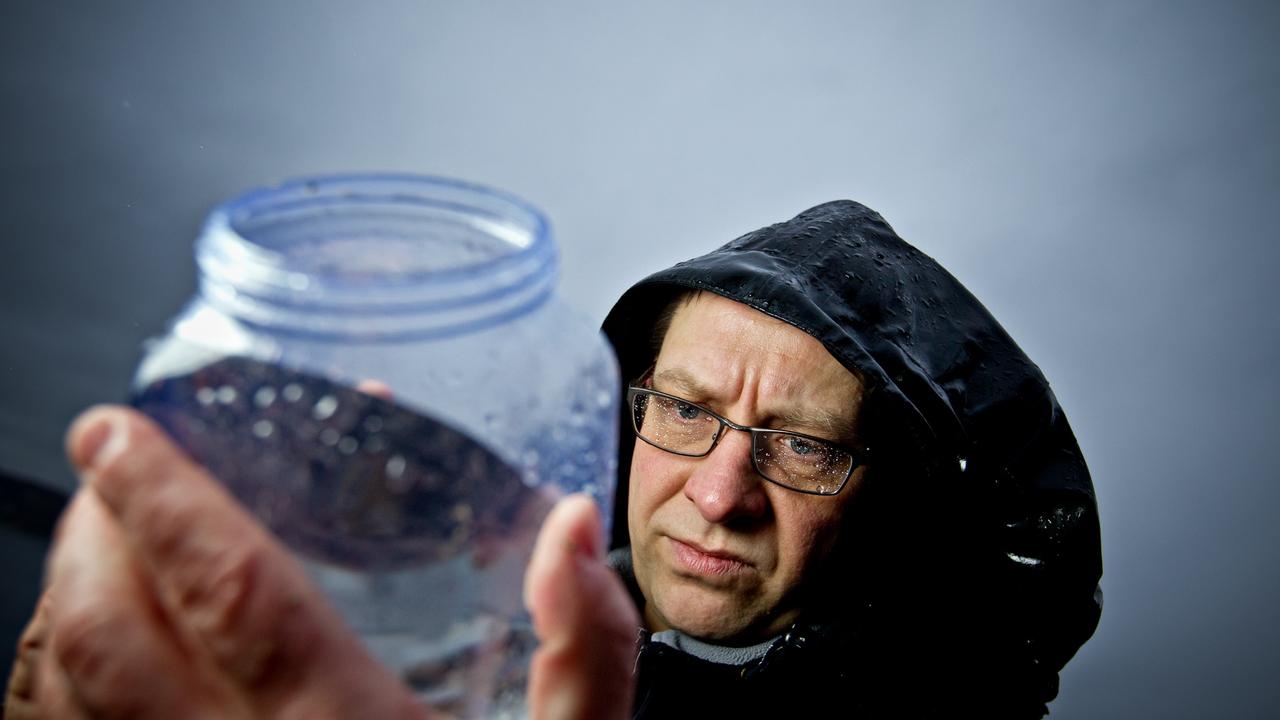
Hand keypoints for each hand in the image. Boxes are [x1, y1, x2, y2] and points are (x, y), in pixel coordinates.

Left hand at [5, 406, 636, 718]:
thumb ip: (588, 647)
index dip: (164, 498)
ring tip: (91, 546)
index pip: (230, 591)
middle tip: (103, 472)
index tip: (119, 431)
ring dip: (60, 605)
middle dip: (87, 535)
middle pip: (111, 638)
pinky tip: (87, 662)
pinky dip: (57, 697)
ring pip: (65, 705)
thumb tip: (570, 527)